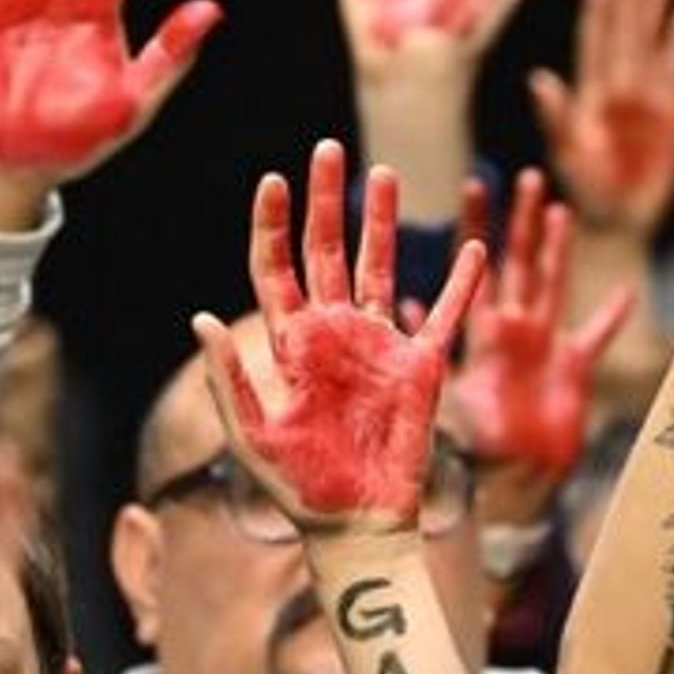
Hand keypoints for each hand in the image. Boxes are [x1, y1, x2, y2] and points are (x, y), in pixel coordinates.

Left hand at [193, 141, 487, 531]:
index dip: (274, 226)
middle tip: (327, 148)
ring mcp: (379, 344)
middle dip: (326, 200)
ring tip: (382, 173)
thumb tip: (200, 317)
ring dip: (381, 222)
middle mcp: (334, 333)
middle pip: (327, 251)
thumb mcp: (253, 435)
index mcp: (291, 345)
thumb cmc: (298, 489)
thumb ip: (229, 377)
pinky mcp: (421, 365)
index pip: (277, 269)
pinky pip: (445, 314)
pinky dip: (461, 282)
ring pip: (380, 265)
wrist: (355, 524)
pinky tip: (473, 246)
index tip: (272, 181)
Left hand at [455, 170, 634, 481]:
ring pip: (554, 284)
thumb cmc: (475, 447)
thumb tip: (403, 305)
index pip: (474, 268)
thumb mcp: (443, 396)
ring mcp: (543, 346)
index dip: (473, 229)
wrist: (511, 484)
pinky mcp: (574, 367)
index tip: (471, 186)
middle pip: (516, 263)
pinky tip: (626, 290)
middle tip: (523, 178)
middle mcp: (511, 331)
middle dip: (519, 222)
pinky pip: (596, 334)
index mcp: (481, 334)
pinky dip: (611, 315)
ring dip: (557, 249)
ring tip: (558, 211)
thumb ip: (431, 351)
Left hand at [530, 0, 673, 236]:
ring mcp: (642, 96)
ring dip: (655, 3)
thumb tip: (540, 79)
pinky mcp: (668, 110)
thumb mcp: (570, 159)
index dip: (600, 6)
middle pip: (624, 27)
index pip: (596, 40)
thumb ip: (557, 120)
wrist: (617, 223)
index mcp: (590, 97)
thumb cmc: (586, 196)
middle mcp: (615, 87)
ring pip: (649, 39)